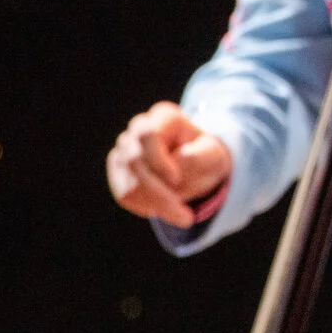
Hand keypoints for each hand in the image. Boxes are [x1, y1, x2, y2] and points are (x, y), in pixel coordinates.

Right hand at [106, 101, 231, 225]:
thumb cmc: (205, 156)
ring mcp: (123, 151)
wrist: (197, 165)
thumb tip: (181, 159)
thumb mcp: (213, 154)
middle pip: (133, 162)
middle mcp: (137, 129)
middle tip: (185, 215)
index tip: (176, 179)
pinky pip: (125, 196)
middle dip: (158, 193)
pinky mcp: (118, 173)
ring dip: (155, 205)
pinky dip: (146, 207)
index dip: (157, 161)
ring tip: (181, 215)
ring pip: (127, 184)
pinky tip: (165, 209)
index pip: (146, 135)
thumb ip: (199, 156)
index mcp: (163, 117)